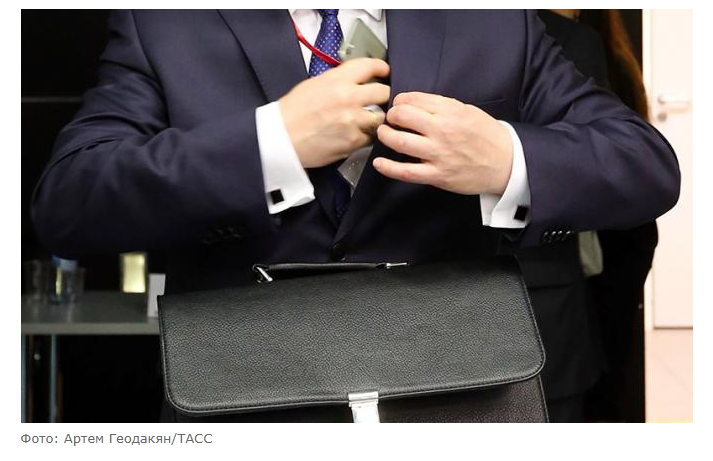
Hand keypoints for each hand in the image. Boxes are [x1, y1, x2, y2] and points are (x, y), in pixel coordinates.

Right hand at [278, 58, 389, 167]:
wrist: (280, 138)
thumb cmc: (292, 112)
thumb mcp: (313, 85)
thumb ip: (337, 81)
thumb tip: (355, 81)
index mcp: (337, 80)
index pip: (370, 66)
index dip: (382, 68)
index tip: (385, 72)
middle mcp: (348, 97)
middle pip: (384, 92)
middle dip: (383, 96)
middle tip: (378, 100)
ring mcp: (353, 121)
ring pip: (380, 117)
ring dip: (375, 119)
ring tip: (363, 122)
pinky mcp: (353, 141)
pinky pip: (369, 137)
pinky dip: (363, 137)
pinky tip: (351, 135)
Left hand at [373, 92, 512, 195]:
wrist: (506, 163)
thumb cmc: (487, 136)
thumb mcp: (468, 111)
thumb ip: (442, 106)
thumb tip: (416, 103)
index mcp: (451, 111)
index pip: (414, 99)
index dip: (400, 101)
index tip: (398, 104)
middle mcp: (443, 131)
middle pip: (403, 117)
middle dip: (391, 115)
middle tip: (391, 118)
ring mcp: (438, 154)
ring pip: (400, 142)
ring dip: (386, 135)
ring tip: (384, 133)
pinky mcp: (437, 175)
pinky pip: (406, 172)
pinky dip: (388, 168)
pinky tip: (378, 163)